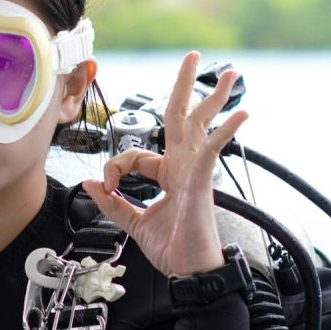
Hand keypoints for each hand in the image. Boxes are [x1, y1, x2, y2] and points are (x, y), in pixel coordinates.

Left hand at [82, 52, 247, 277]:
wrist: (189, 272)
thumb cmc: (172, 248)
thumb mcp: (132, 223)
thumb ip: (112, 202)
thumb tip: (91, 183)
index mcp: (168, 173)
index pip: (137, 152)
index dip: (116, 165)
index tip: (107, 185)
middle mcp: (183, 167)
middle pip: (181, 117)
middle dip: (184, 86)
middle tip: (192, 57)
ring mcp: (195, 172)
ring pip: (200, 125)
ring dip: (212, 97)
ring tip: (229, 73)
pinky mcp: (202, 182)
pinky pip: (212, 150)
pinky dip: (224, 131)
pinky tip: (240, 114)